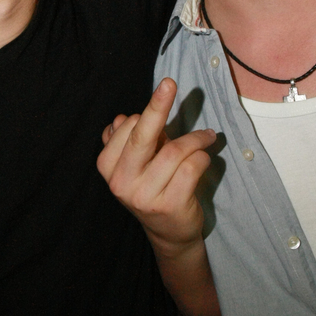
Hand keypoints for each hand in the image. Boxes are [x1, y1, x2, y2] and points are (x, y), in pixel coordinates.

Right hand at [97, 77, 215, 253]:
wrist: (169, 232)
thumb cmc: (153, 186)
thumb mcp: (134, 163)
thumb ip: (128, 140)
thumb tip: (123, 118)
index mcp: (108, 167)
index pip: (127, 129)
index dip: (148, 116)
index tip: (160, 116)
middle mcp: (121, 182)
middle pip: (142, 135)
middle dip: (157, 105)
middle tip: (169, 84)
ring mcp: (145, 196)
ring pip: (175, 151)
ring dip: (197, 138)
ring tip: (207, 136)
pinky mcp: (170, 205)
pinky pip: (192, 167)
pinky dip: (203, 156)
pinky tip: (205, 158)